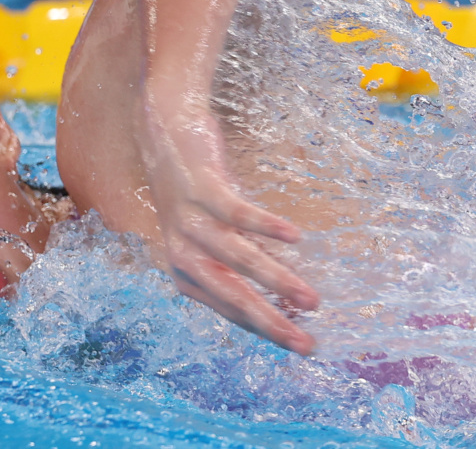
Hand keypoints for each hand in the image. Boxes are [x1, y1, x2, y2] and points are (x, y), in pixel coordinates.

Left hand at [139, 89, 319, 353]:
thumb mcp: (212, 230)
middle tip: (305, 344)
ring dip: (276, 279)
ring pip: (236, 257)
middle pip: (231, 295)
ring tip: (311, 298)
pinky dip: (265, 226)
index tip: (297, 343)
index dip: (262, 328)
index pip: (229, 309)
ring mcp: (189, 220)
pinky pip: (235, 213)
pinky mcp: (200, 189)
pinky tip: (295, 236)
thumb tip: (283, 289)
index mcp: (185, 270)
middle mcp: (182, 252)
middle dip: (269, 322)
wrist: (164, 131)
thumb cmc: (196, 188)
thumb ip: (238, 258)